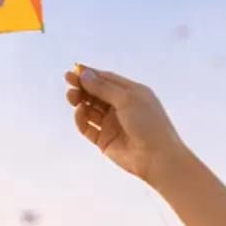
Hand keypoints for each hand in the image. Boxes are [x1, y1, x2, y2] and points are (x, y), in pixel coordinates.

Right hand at [65, 67, 185, 184]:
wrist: (156, 156)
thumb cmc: (148, 122)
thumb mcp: (127, 98)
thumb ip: (104, 87)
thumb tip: (84, 74)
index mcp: (130, 93)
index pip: (107, 79)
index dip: (90, 74)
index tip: (75, 69)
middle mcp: (120, 107)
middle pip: (96, 93)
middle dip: (82, 86)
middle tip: (69, 80)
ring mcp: (112, 124)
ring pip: (90, 109)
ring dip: (80, 101)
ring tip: (71, 96)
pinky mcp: (104, 140)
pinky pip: (88, 127)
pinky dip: (82, 119)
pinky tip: (80, 111)